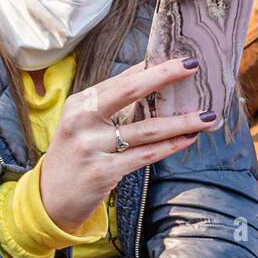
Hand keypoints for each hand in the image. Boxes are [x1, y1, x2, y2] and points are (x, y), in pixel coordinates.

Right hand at [38, 58, 217, 233]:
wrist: (51, 199)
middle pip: (130, 92)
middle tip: (192, 66)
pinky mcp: (103, 172)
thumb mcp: (84, 123)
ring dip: (181, 121)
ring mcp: (91, 147)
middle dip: (164, 76)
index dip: (152, 66)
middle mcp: (82, 120)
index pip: (122, 79)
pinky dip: (170, 146)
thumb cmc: (76, 154)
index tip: (180, 57)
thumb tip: (152, 75)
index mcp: (80, 103)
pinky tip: (188, 139)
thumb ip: (113, 103)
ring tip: (206, 115)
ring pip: (146, 129)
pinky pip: (145, 155)